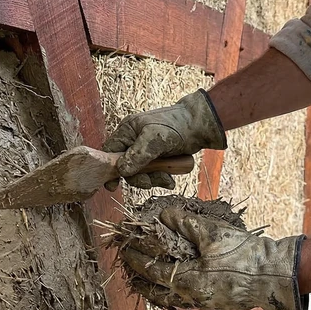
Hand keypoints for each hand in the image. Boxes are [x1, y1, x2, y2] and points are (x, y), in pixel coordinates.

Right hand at [102, 89, 224, 189]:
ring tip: (167, 178)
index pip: (109, 151)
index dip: (109, 168)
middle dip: (139, 177)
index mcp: (127, 131)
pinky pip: (153, 175)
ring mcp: (145, 151)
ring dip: (152, 179)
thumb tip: (121, 170)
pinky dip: (161, 178)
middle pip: (125, 167)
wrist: (201, 126)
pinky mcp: (157, 159)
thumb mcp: (155, 138)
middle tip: (150, 181)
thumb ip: (137, 155)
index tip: (113, 184)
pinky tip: (170, 179)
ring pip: (140, 174)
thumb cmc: (177, 125)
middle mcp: (133, 141)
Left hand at [121, 207, 307, 309]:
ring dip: (153, 286)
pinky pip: (185, 298)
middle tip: (127, 263)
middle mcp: (191, 297)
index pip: (151, 269)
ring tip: (142, 276)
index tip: (124, 246)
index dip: (135, 256)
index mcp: (187, 281)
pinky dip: (172, 288)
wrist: (276, 275)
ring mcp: (204, 303)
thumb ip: (184, 223)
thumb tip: (162, 215)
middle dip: (139, 276)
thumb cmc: (244, 254)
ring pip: (169, 297)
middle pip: (155, 291)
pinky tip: (172, 280)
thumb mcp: (212, 232)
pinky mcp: (216, 303)